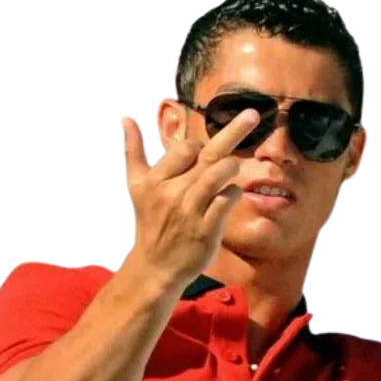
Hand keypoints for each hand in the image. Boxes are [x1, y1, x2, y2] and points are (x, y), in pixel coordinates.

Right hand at [120, 109, 259, 287]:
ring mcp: (190, 212)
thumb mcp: (136, 186)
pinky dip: (233, 193)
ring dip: (231, 166)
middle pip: (207, 156)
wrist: (156, 266)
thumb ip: (132, 150)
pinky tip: (231, 194)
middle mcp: (172, 194)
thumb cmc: (150, 221)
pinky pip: (226, 201)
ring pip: (218, 175)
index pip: (185, 149)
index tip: (199, 156)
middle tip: (254, 114)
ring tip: (235, 165)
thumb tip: (126, 117)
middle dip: (234, 131)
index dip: (198, 147)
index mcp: (155, 181)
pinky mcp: (206, 230)